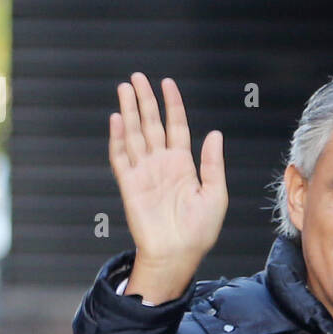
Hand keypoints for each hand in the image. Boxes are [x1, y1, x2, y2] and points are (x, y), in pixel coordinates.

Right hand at [109, 74, 227, 301]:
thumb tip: (215, 134)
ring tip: (125, 88)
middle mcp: (162, 165)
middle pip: (152, 124)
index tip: (168, 83)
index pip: (176, 127)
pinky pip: (120, 157)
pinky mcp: (129, 185)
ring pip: (134, 135)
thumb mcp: (215, 197)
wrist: (177, 256)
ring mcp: (144, 173)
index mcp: (183, 165)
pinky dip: (117, 138)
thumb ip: (213, 165)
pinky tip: (117, 119)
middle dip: (145, 100)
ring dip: (129, 111)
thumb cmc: (199, 232)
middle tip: (138, 77)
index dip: (172, 105)